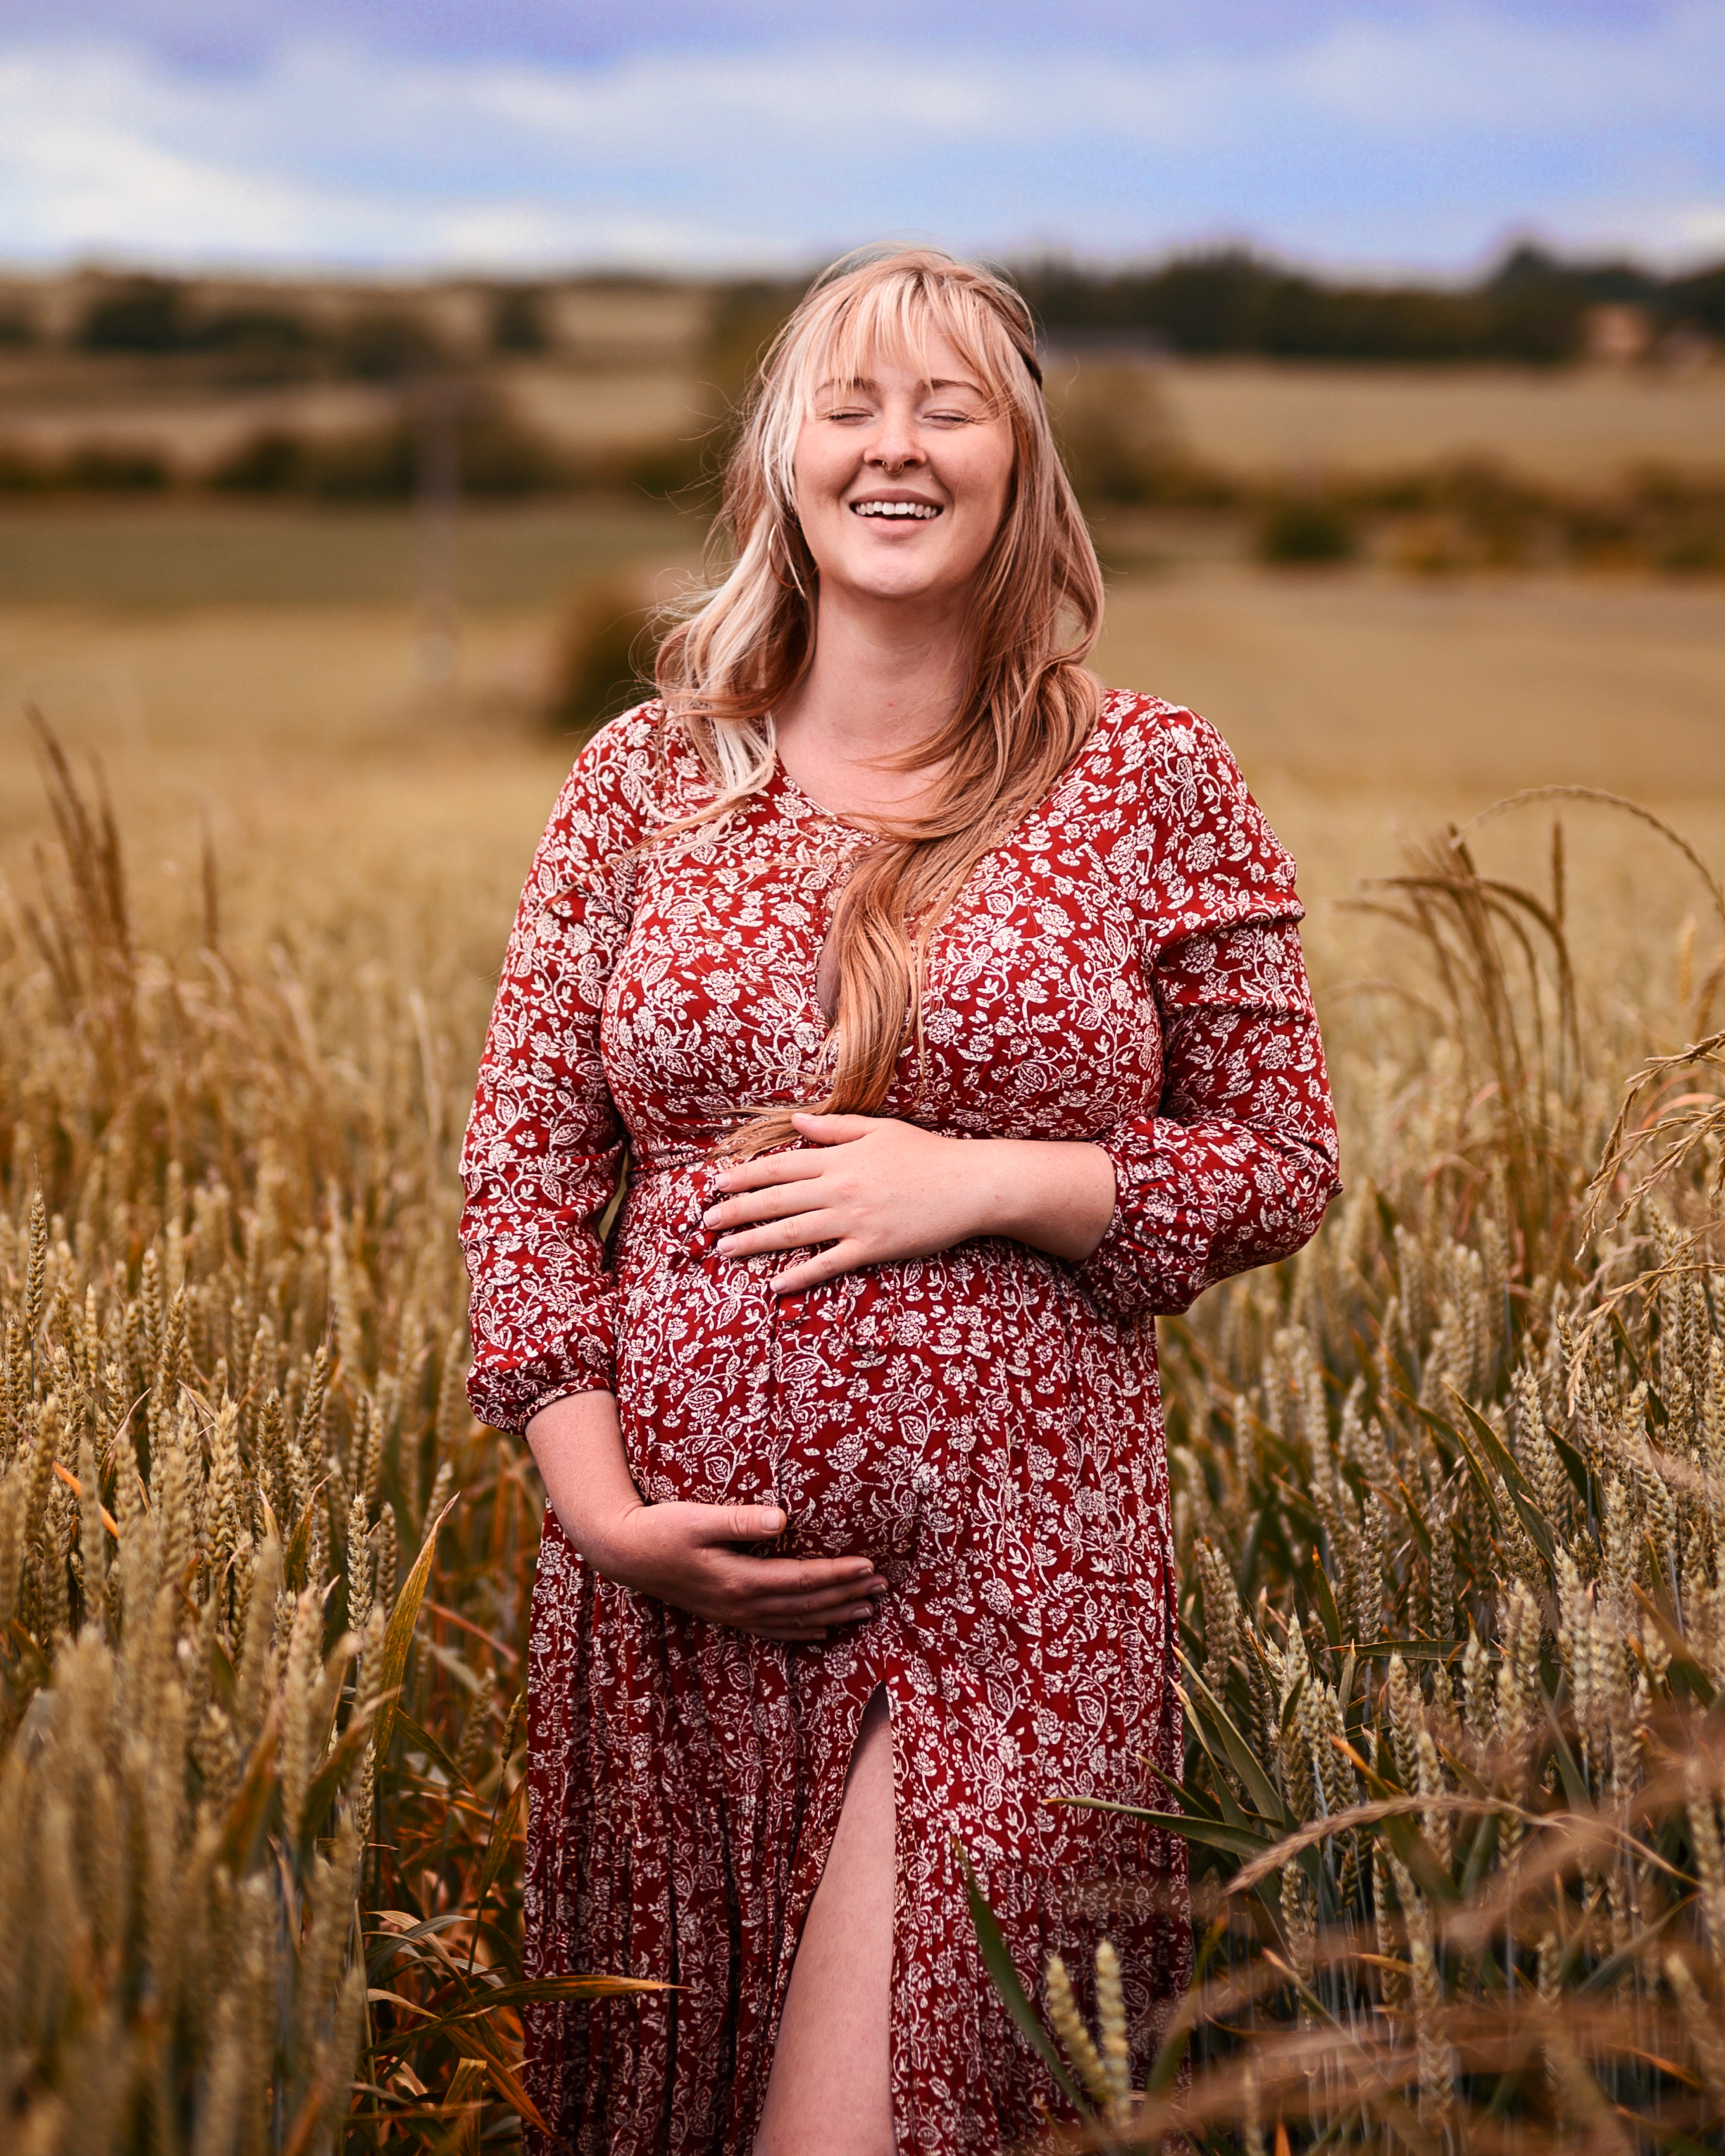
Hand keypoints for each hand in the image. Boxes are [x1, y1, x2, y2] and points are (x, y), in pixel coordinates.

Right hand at [592, 1497, 886, 1643]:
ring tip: (866, 1610)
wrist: (623, 1553)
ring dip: (832, 1615)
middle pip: (805, 1604)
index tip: (870, 1566)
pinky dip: (801, 1631)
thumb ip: (741, 1519)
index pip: (802, 1580)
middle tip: (883, 1589)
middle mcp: (740, 1604)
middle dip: (846, 1596)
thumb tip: (783, 1519)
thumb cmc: (660, 1528)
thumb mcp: (698, 1517)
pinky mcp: (725, 1613)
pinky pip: (772, 1630)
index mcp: (739, 1580)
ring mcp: (733, 1613)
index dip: (838, 1574)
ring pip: (794, 1621)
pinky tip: (820, 1632)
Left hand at [702, 1113, 1115, 1292]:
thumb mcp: (880, 1129)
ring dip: (754, 1243)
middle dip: (736, 1212)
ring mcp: (855, 1220)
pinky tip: (775, 1285)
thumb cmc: (928, 1154)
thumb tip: (796, 1123)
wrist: (971, 1184)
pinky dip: (799, 1276)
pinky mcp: (873, 1248)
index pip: (779, 1167)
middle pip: (776, 1200)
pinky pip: (828, 1264)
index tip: (716, 1186)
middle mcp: (840, 1188)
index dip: (744, 1177)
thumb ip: (835, 1129)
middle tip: (705, 1224)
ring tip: (724, 1252)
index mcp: (839, 1157)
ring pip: (792, 1233)